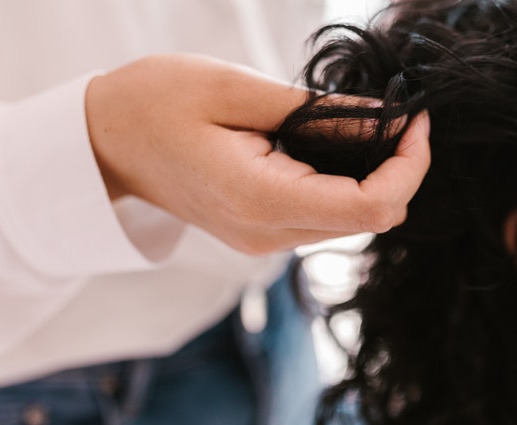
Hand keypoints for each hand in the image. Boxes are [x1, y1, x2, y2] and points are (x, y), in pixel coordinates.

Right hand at [85, 54, 430, 253]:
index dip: (408, 167)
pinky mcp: (262, 233)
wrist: (103, 141)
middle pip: (371, 220)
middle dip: (399, 169)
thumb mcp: (238, 90)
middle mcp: (267, 235)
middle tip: (398, 115)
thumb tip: (386, 119)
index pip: (370, 207)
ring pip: (354, 222)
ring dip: (376, 176)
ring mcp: (264, 241)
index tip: (413, 120)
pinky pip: (327, 217)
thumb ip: (318, 111)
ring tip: (370, 124)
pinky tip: (339, 144)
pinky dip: (348, 183)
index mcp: (260, 200)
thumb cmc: (155, 102)